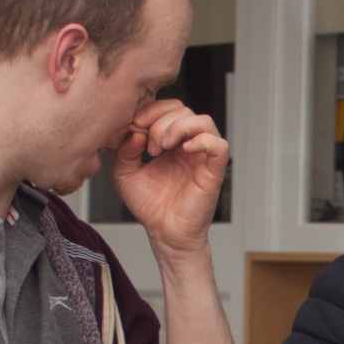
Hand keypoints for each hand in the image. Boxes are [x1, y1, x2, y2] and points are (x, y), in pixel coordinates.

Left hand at [111, 98, 227, 256]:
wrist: (164, 233)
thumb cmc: (150, 206)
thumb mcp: (124, 173)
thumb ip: (125, 149)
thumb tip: (136, 130)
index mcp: (171, 142)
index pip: (168, 109)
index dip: (150, 111)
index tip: (133, 127)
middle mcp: (189, 146)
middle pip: (184, 110)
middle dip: (160, 121)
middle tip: (148, 145)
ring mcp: (203, 157)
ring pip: (203, 121)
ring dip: (178, 127)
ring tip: (162, 147)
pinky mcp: (214, 171)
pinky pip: (219, 146)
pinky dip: (202, 141)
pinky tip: (183, 151)